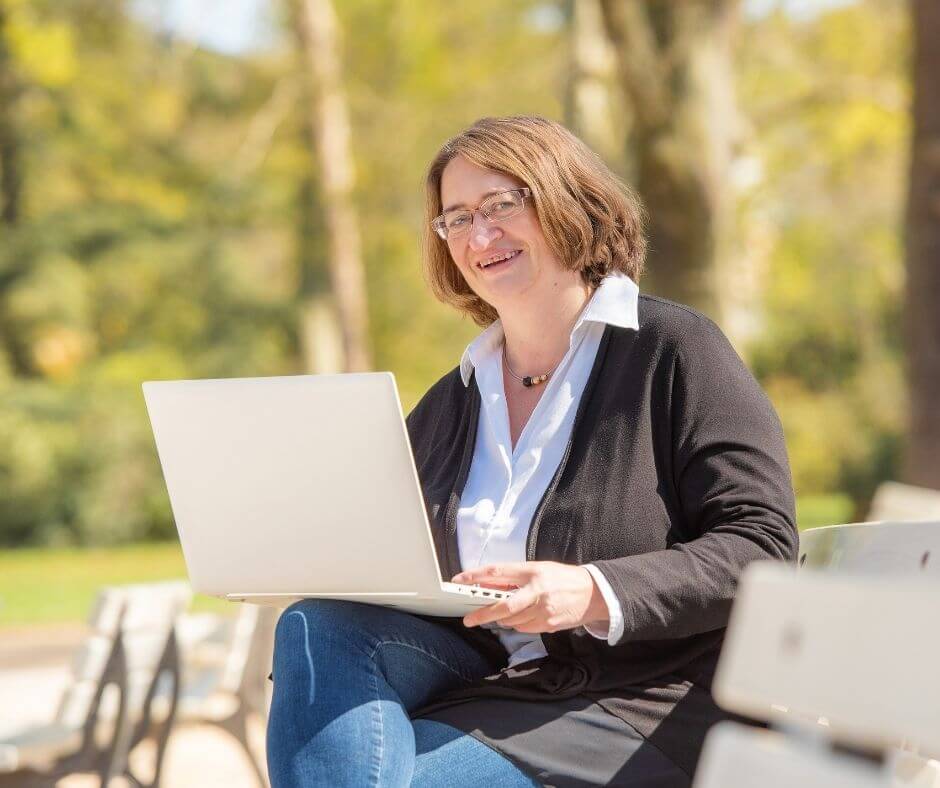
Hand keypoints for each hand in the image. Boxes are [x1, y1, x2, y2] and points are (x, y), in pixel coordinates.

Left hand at [452, 561, 609, 633]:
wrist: (593, 594)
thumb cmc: (563, 579)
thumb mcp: (539, 570)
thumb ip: (515, 577)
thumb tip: (489, 584)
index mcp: (533, 571)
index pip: (498, 572)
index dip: (476, 576)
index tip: (460, 580)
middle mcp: (537, 591)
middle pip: (503, 606)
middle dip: (483, 614)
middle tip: (469, 619)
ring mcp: (543, 610)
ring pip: (512, 620)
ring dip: (504, 618)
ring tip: (508, 611)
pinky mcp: (548, 625)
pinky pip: (524, 628)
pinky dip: (519, 624)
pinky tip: (527, 616)